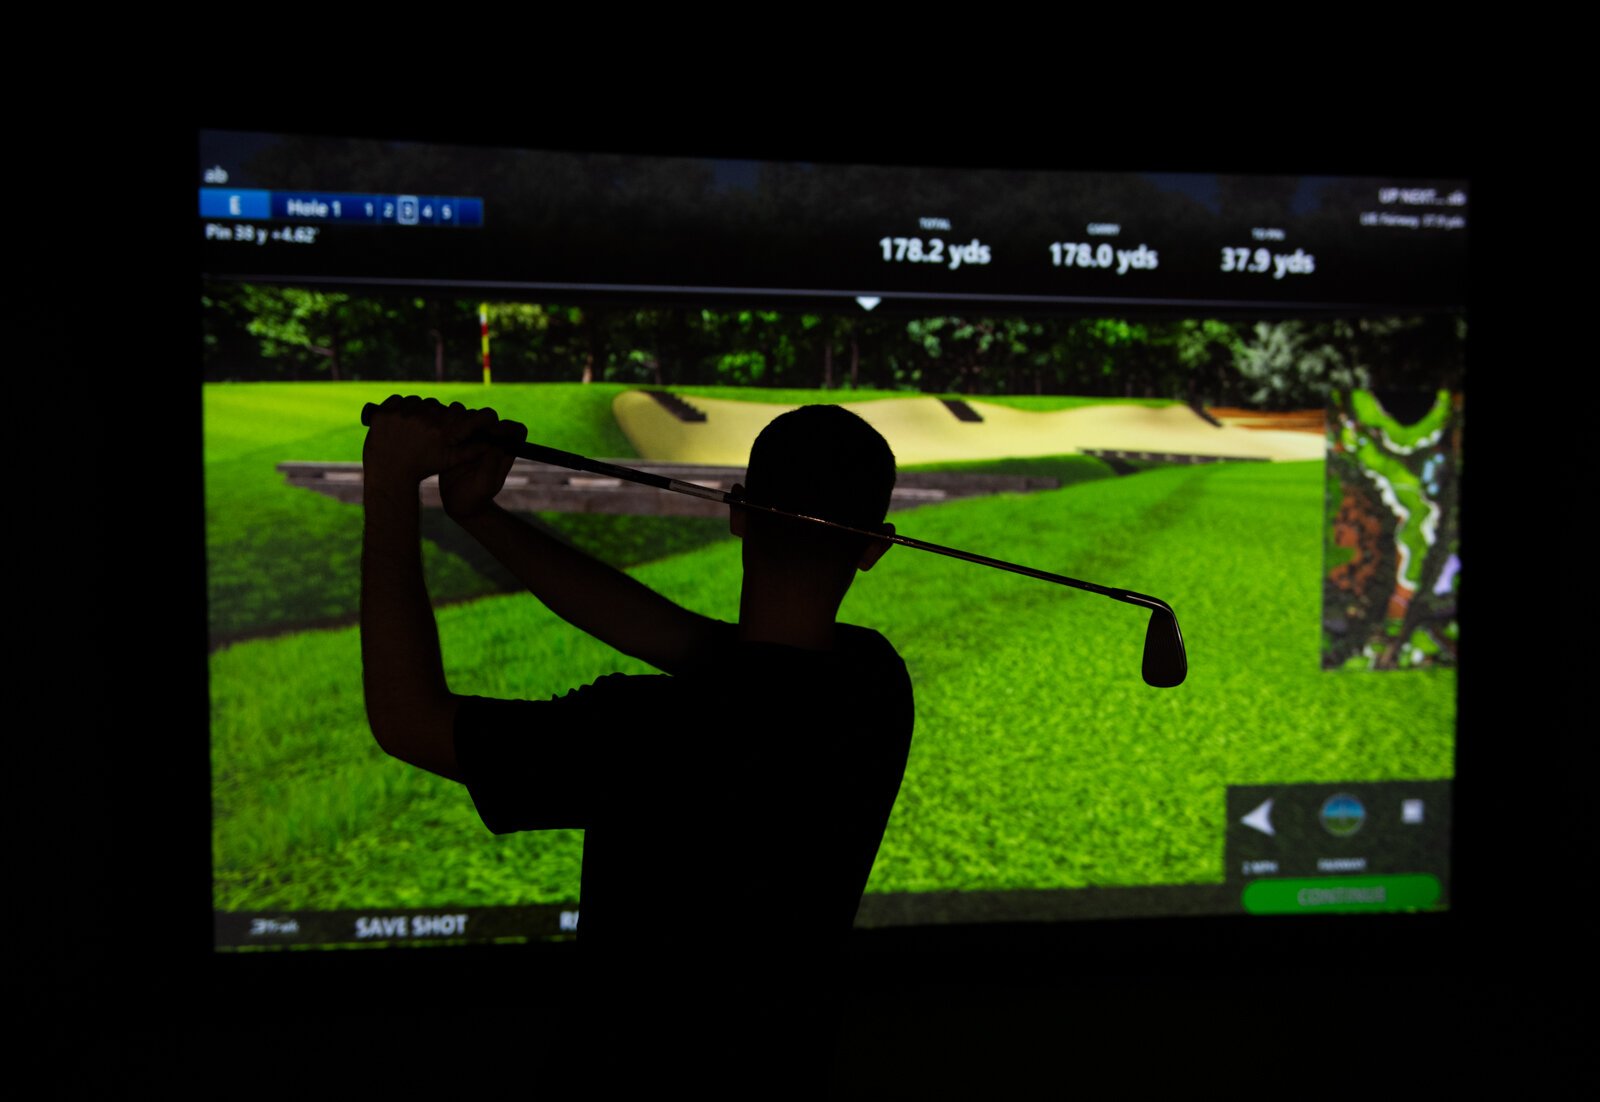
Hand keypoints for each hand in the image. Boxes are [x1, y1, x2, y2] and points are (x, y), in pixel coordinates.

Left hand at [362, 395, 499, 490]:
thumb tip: (496, 442)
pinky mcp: (384, 412)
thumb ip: (473, 450)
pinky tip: (404, 423)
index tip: (484, 420)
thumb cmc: (423, 467)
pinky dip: (403, 408)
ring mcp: (402, 415)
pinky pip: (401, 400)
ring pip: (423, 403)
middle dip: (444, 418)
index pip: (472, 416)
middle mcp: (425, 420)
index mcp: (444, 432)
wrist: (389, 474)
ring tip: (418, 428)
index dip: (482, 418)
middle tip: (436, 431)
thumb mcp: (449, 461)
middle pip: (445, 408)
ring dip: (423, 412)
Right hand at [441, 412, 526, 522]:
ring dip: (463, 421)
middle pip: (491, 418)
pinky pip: (455, 422)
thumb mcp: (485, 485)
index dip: (508, 428)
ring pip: (472, 415)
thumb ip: (492, 465)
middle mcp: (492, 441)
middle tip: (466, 435)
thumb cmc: (476, 496)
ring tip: (453, 439)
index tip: (493, 435)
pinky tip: (443, 439)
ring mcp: (474, 437)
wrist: (457, 502)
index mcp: (505, 450)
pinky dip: (450, 425)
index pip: (516, 430)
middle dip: (480, 422)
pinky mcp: (458, 437)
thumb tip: (495, 444)